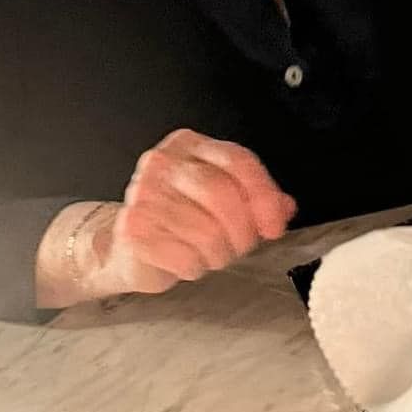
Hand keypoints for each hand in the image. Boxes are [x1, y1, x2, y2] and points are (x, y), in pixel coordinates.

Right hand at [102, 130, 295, 295]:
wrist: (128, 247)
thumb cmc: (180, 221)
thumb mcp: (222, 200)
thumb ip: (256, 199)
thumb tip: (283, 208)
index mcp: (188, 145)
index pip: (238, 160)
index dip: (264, 195)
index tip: (275, 226)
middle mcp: (162, 162)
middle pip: (222, 193)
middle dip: (243, 230)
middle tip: (241, 246)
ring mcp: (143, 194)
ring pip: (207, 232)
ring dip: (218, 254)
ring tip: (209, 254)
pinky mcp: (134, 230)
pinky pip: (185, 256)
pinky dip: (194, 267)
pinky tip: (186, 261)